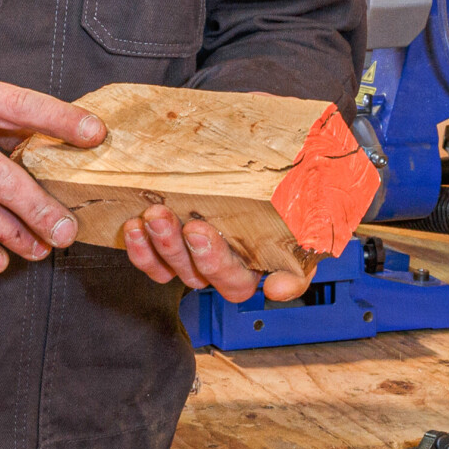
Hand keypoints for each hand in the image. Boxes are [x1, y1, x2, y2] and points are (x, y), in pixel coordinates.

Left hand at [121, 204, 308, 303]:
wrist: (282, 159)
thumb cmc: (298, 187)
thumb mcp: (313, 213)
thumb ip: (305, 250)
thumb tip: (277, 289)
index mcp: (257, 262)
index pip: (240, 283)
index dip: (223, 267)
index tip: (207, 236)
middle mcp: (223, 264)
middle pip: (206, 277)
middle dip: (196, 254)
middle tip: (191, 226)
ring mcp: (193, 255)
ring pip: (175, 269)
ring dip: (163, 246)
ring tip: (156, 217)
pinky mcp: (169, 244)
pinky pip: (151, 260)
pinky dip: (140, 248)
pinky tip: (135, 226)